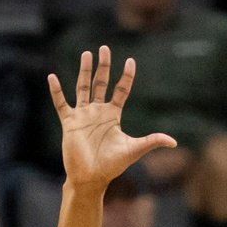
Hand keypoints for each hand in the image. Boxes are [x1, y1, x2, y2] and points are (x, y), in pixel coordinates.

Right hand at [49, 48, 177, 189]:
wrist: (91, 178)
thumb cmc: (112, 165)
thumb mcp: (134, 150)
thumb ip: (152, 141)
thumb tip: (174, 142)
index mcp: (113, 115)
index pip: (121, 90)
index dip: (126, 76)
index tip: (130, 61)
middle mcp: (98, 112)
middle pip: (101, 83)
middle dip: (103, 66)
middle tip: (103, 48)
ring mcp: (83, 116)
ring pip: (83, 87)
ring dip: (84, 71)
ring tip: (86, 54)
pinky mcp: (69, 123)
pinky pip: (61, 104)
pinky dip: (56, 91)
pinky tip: (52, 77)